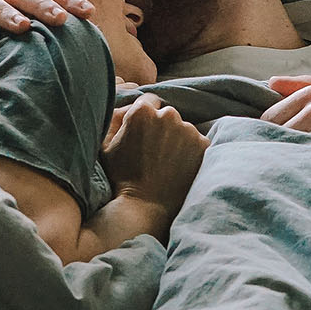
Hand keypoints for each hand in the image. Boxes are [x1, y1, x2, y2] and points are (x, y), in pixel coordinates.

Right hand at [101, 95, 207, 214]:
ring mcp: (188, 130)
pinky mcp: (203, 145)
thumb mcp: (106, 146)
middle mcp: (168, 115)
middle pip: (167, 115)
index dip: (145, 118)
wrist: (146, 207)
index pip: (148, 102)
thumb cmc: (122, 178)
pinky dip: (191, 152)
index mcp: (142, 111)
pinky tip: (180, 167)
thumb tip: (126, 107)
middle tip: (154, 151)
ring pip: (183, 128)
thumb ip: (114, 119)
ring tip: (167, 163)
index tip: (144, 133)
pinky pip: (197, 143)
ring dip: (177, 139)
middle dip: (162, 128)